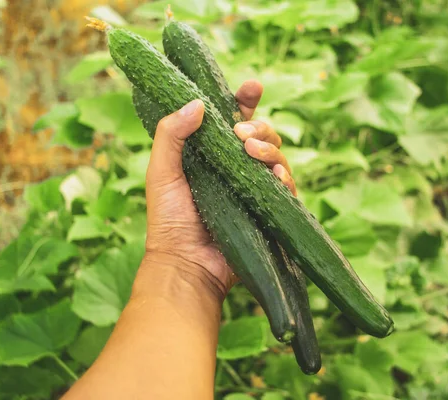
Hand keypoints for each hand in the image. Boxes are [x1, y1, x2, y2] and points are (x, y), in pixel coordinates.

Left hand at [141, 80, 294, 296]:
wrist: (186, 264)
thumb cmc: (169, 220)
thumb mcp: (161, 172)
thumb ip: (171, 135)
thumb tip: (198, 102)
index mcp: (212, 155)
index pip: (233, 120)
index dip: (244, 102)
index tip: (252, 87)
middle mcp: (236, 169)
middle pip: (261, 136)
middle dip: (259, 127)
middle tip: (241, 135)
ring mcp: (253, 190)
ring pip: (277, 158)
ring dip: (271, 149)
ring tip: (253, 153)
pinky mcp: (268, 211)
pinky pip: (286, 189)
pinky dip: (285, 178)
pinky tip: (277, 175)